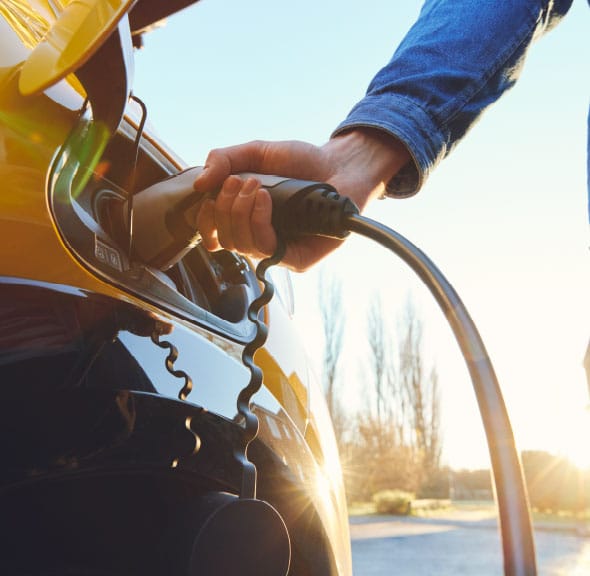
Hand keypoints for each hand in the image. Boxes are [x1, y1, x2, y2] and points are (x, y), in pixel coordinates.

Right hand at [192, 128, 410, 270]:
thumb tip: (198, 184)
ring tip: (256, 187)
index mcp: (245, 219)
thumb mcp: (256, 153)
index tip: (208, 198)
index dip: (204, 222)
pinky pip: (266, 249)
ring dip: (240, 212)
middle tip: (240, 181)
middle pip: (224, 240)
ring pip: (241, 246)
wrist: (339, 164)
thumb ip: (224, 160)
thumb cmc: (301, 162)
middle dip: (225, 208)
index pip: (214, 235)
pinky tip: (266, 199)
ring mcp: (278, 250)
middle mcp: (259, 238)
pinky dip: (259, 221)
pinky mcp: (296, 259)